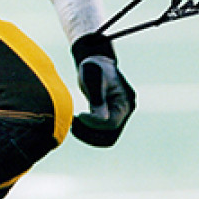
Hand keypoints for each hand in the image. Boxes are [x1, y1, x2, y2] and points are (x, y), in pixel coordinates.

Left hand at [71, 33, 135, 147]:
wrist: (93, 61)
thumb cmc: (93, 67)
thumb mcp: (94, 79)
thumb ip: (98, 99)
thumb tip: (102, 121)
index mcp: (126, 101)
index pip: (112, 122)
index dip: (95, 122)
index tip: (79, 115)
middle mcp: (124, 111)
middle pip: (110, 135)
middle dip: (91, 133)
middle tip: (73, 125)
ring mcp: (117, 115)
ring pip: (105, 138)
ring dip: (87, 136)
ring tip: (72, 125)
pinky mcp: (107, 117)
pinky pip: (100, 133)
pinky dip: (87, 132)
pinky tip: (74, 123)